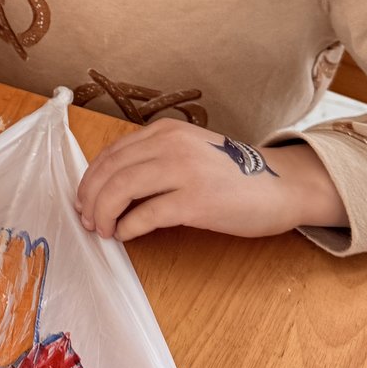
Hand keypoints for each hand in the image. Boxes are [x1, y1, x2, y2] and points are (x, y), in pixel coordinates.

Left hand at [75, 121, 348, 242]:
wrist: (282, 185)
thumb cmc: (234, 174)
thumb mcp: (190, 151)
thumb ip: (155, 159)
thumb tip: (110, 188)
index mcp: (166, 132)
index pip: (111, 154)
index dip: (90, 180)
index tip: (84, 201)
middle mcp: (172, 145)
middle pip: (110, 172)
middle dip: (90, 200)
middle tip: (88, 221)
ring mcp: (184, 171)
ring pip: (121, 190)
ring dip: (104, 214)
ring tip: (103, 231)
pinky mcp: (196, 201)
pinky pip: (146, 215)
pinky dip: (128, 227)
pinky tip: (126, 235)